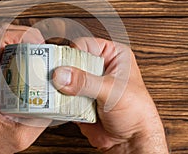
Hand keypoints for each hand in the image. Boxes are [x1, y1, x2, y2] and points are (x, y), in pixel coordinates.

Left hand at [0, 24, 46, 153]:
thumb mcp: (18, 135)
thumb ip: (41, 119)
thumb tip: (58, 102)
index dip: (21, 34)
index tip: (37, 43)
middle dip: (20, 33)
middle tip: (36, 45)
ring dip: (11, 39)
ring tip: (28, 50)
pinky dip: (4, 48)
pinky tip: (16, 61)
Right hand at [52, 37, 168, 152]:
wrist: (131, 141)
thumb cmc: (136, 112)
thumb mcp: (112, 91)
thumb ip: (86, 82)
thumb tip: (62, 74)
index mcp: (112, 56)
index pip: (86, 45)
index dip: (72, 52)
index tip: (61, 62)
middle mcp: (98, 67)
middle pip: (71, 61)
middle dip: (61, 69)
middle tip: (51, 76)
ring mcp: (87, 84)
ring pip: (65, 78)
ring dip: (58, 85)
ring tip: (50, 89)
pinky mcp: (78, 99)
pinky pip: (62, 95)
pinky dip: (57, 99)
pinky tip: (54, 101)